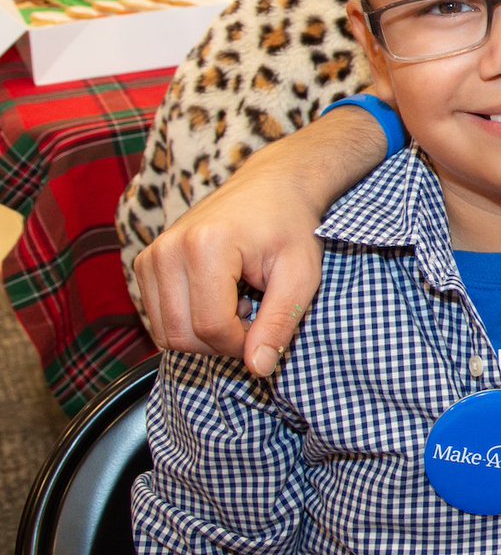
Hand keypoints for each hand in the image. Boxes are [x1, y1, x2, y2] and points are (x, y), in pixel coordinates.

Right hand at [132, 162, 326, 377]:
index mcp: (205, 247)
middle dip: (222, 343)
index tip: (267, 329)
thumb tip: (258, 369)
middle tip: (256, 316)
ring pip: (166, 333)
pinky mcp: (145, 264)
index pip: (212, 327)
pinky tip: (219, 298)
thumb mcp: (301, 275)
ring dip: (206, 334)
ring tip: (239, 302)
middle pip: (181, 335)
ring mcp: (150, 256)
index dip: (243, 343)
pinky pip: (160, 319)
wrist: (272, 186)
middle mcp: (167, 250)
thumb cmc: (291, 227)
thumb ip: (280, 323)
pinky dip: (190, 322)